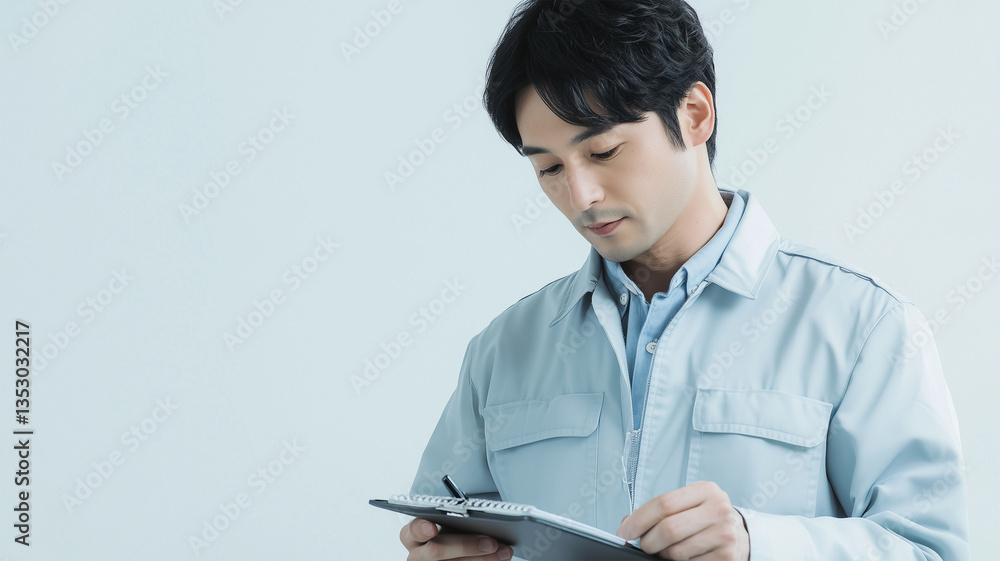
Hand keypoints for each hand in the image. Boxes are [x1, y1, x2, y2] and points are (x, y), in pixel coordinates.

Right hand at [399, 518, 513, 560]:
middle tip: (491, 542)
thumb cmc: (450, 534)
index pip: (413, 530)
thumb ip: (459, 522)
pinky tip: (498, 560)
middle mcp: (417, 555)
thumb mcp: (450, 526)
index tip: (432, 527)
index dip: (422, 528)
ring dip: (483, 560)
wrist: (454, 553)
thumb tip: (486, 518)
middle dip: (466, 545)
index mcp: (414, 535)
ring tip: (504, 553)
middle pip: (436, 551)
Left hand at [616, 481, 748, 560]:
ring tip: (668, 549)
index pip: (663, 503)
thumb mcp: (688, 504)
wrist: (740, 534)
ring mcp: (725, 533)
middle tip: (644, 545)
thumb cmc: (705, 517)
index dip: (638, 519)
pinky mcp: (727, 556)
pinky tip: (686, 555)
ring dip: (664, 554)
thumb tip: (627, 524)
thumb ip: (659, 510)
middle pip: (668, 529)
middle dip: (648, 541)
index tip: (624, 531)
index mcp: (705, 490)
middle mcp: (718, 509)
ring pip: (676, 551)